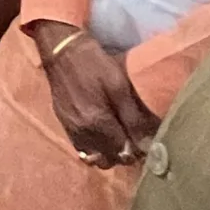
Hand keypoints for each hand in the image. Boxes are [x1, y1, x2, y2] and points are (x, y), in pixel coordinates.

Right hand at [31, 22, 158, 167]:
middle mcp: (82, 132)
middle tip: (133, 138)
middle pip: (108, 160)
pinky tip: (101, 132)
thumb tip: (148, 145)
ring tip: (117, 136)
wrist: (62, 50)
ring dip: (107, 152)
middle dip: (122, 154)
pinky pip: (81, 147)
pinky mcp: (64, 123)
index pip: (123, 154)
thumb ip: (133, 118)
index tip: (145, 141)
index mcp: (97, 123)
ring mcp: (70, 129)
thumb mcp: (119, 86)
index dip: (137, 150)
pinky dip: (93, 146)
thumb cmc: (94, 64)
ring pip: (93, 157)